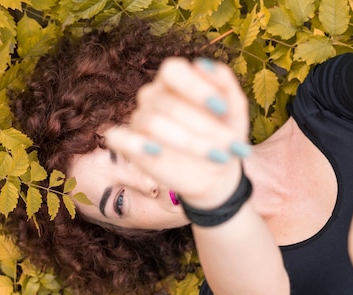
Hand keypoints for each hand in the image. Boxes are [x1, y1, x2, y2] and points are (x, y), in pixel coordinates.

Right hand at [105, 57, 250, 208]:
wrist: (216, 172)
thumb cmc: (225, 134)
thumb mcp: (236, 111)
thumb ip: (226, 85)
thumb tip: (204, 64)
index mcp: (175, 80)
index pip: (172, 70)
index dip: (195, 87)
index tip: (222, 109)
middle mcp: (153, 96)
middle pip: (168, 103)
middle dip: (204, 126)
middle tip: (230, 145)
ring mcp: (139, 119)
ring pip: (152, 122)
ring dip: (188, 141)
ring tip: (217, 156)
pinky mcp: (129, 145)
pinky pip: (116, 137)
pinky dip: (134, 143)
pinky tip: (156, 152)